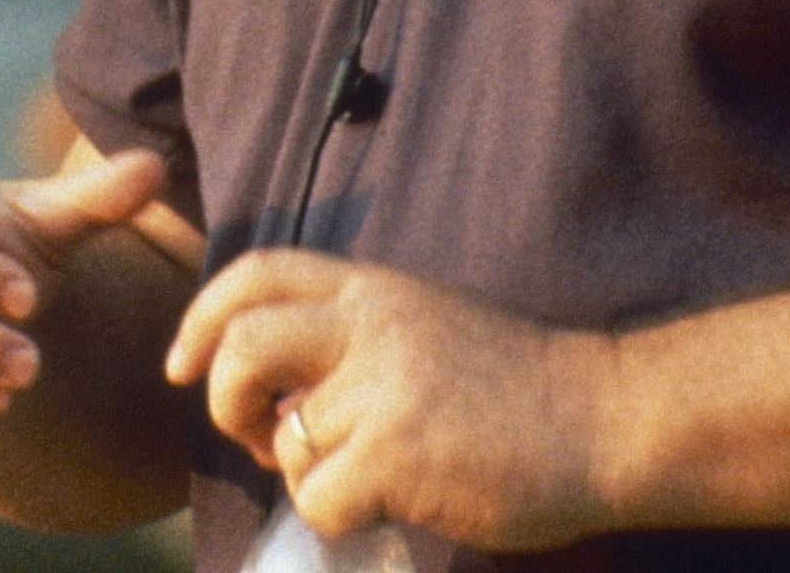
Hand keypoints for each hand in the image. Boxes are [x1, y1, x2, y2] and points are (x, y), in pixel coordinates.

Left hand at [167, 250, 619, 551]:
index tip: (181, 364)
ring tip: (365, 475)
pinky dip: (339, 515)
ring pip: (286, 440)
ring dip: (307, 473)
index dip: (202, 317)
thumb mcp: (428, 328)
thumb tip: (272, 396)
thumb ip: (354, 339)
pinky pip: (318, 499)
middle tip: (255, 435)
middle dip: (224, 399)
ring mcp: (384, 386)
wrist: (608, 418)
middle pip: (243, 343)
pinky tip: (391, 504)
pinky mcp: (397, 451)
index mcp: (374, 288)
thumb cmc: (522, 389)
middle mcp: (371, 325)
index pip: (257, 273)